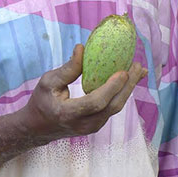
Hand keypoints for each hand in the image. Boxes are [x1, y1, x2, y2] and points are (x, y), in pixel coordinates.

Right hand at [20, 44, 146, 140]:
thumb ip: (67, 69)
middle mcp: (83, 124)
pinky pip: (112, 109)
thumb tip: (82, 48)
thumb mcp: (48, 82)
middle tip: (138, 66)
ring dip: (128, 89)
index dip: (111, 88)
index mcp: (68, 113)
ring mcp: (91, 127)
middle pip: (112, 107)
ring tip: (139, 70)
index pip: (95, 103)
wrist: (38, 127)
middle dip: (127, 86)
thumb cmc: (42, 101)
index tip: (122, 71)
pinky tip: (129, 80)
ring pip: (115, 109)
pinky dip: (122, 94)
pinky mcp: (96, 125)